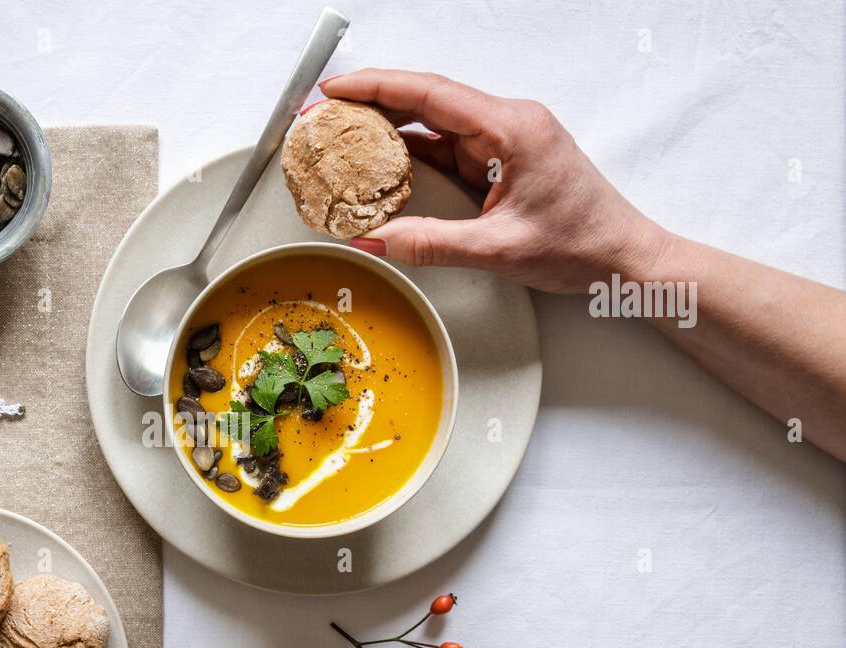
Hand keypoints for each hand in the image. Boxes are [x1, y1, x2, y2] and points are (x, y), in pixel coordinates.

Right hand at [321, 69, 670, 293]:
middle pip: (426, 100)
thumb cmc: (584, 244)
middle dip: (371, 103)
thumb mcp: (498, 250)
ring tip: (342, 138)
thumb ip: (430, 244)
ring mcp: (504, 142)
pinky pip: (446, 148)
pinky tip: (380, 165)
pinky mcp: (501, 161)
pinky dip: (410, 154)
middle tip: (325, 113)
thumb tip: (377, 241)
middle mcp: (508, 124)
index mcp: (513, 128)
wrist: (624, 258)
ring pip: (433, 124)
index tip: (337, 88)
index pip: (431, 93)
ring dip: (387, 130)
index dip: (377, 86)